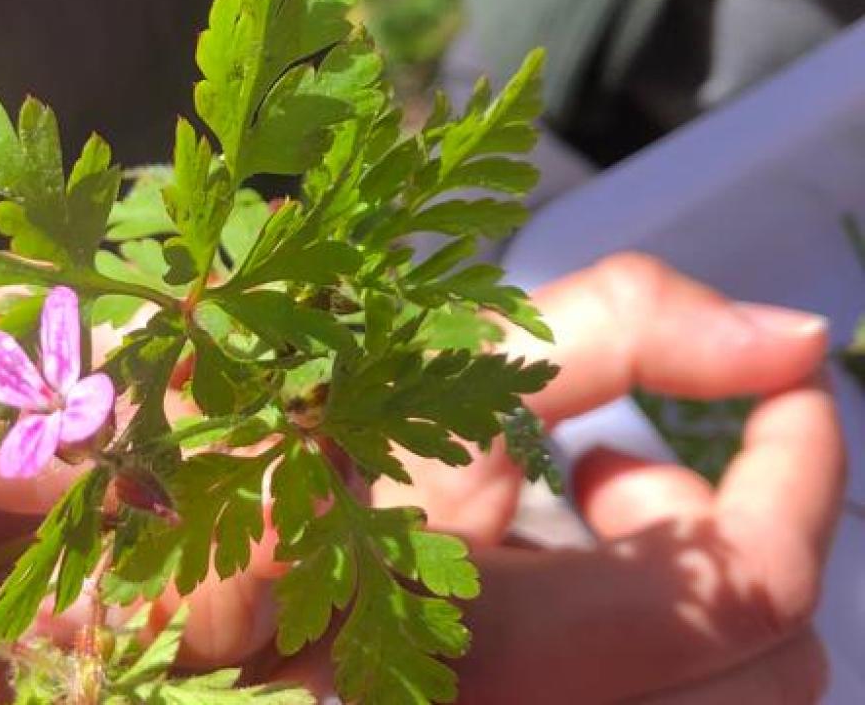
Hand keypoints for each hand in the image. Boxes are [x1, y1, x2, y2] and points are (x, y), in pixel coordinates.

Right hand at [280, 254, 842, 702]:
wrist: (194, 558)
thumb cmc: (296, 453)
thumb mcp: (447, 372)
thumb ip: (622, 329)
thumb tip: (800, 336)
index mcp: (515, 647)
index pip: (760, 586)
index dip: (803, 472)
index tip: (786, 389)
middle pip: (774, 660)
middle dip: (726, 532)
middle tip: (611, 462)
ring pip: (736, 699)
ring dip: (688, 589)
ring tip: (573, 512)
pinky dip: (655, 642)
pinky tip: (551, 574)